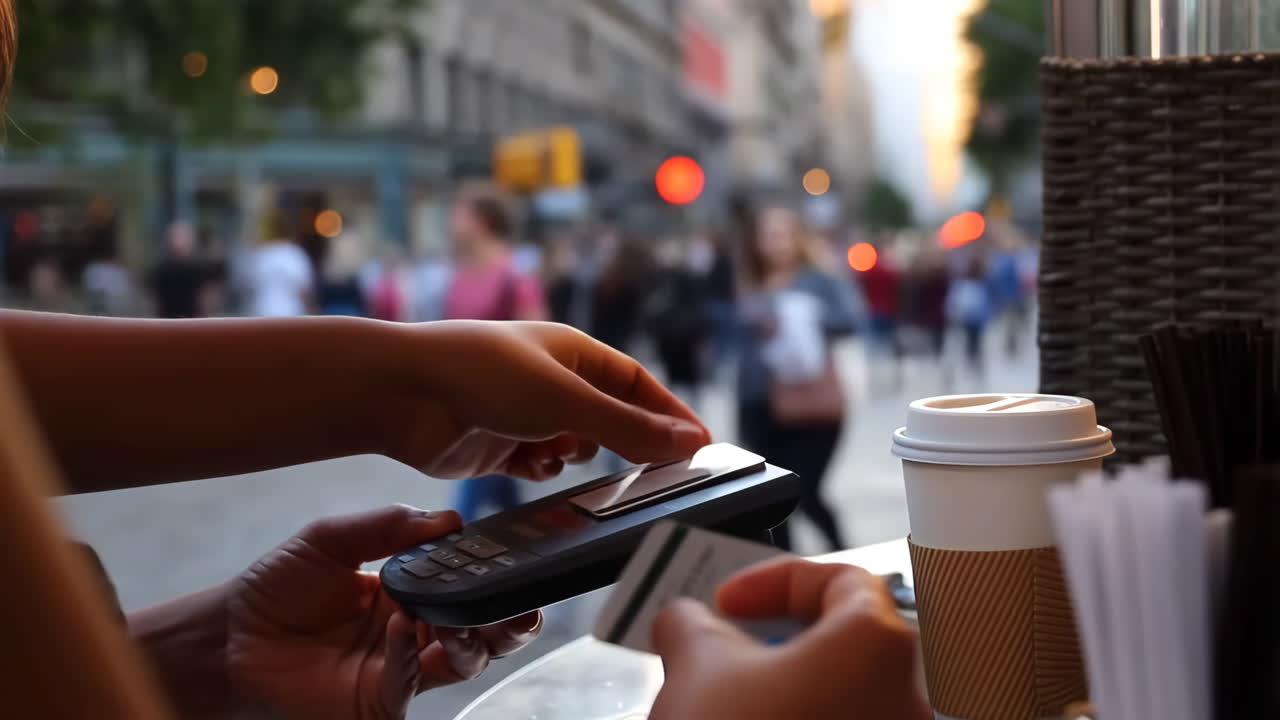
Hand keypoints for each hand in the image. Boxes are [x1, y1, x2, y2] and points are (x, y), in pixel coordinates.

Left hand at [226, 505, 539, 719]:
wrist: (228, 637)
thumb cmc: (277, 588)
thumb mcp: (330, 539)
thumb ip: (387, 525)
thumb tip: (449, 519)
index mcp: (413, 590)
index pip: (470, 584)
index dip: (495, 575)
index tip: (512, 556)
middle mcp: (416, 631)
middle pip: (485, 631)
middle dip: (512, 621)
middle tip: (522, 605)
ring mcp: (400, 669)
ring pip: (465, 661)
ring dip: (472, 638)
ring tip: (457, 615)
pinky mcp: (379, 701)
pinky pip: (411, 680)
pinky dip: (412, 651)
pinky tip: (401, 625)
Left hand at [385, 321, 709, 479]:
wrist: (402, 394)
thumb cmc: (481, 374)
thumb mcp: (567, 401)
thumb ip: (629, 428)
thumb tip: (691, 442)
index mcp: (573, 351)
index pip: (638, 383)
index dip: (670, 414)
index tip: (703, 445)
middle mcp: (552, 379)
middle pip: (609, 418)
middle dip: (623, 443)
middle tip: (652, 474)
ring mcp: (524, 413)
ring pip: (574, 446)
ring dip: (573, 455)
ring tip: (556, 451)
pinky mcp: (498, 445)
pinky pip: (538, 466)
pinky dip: (539, 469)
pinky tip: (527, 463)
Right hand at [649, 558, 929, 719]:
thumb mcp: (695, 668)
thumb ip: (690, 622)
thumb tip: (683, 619)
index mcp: (876, 646)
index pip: (840, 579)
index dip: (774, 581)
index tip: (727, 601)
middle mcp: (907, 698)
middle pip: (845, 642)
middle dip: (776, 638)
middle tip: (723, 645)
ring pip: (842, 695)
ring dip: (784, 687)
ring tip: (725, 699)